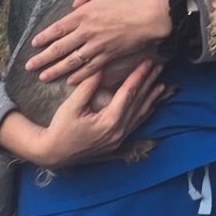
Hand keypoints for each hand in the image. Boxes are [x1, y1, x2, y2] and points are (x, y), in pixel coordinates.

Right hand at [0, 62, 168, 168]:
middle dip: (149, 83)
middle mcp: (119, 130)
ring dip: (151, 98)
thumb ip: (87, 87)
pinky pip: (135, 125)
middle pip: (138, 102)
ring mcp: (119, 138)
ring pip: (140, 115)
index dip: (139, 76)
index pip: (129, 93)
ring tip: (160, 84)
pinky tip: (151, 106)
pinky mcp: (116, 142)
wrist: (54, 153)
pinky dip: (144, 113)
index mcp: (109, 121)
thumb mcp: (71, 106)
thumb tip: (99, 68)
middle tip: (159, 67)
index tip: (147, 62)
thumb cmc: (60, 129)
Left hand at [26, 0, 173, 80]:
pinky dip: (80, 76)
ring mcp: (98, 46)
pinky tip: (70, 81)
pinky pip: (91, 68)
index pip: (58, 29)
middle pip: (60, 48)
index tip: (34, 45)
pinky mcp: (110, 55)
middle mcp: (87, 33)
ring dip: (56, 71)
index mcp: (84, 15)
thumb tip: (75, 5)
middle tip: (29, 67)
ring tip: (43, 77)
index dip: (44, 38)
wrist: (152, 16)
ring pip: (72, 61)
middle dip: (43, 59)